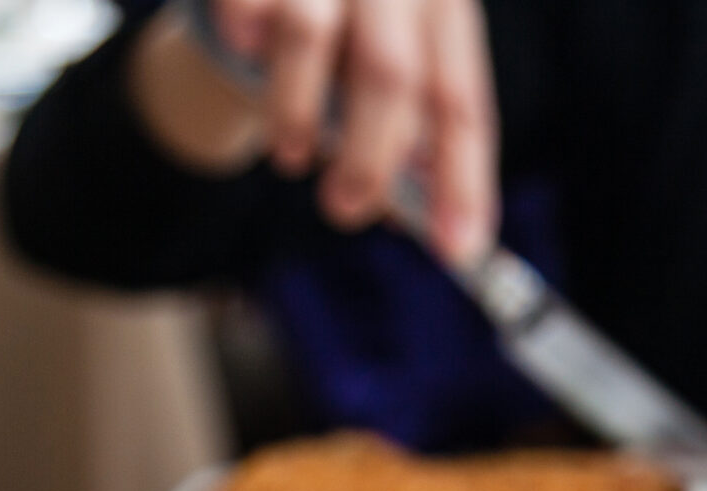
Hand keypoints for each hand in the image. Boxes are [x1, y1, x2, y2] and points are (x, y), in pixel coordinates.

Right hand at [201, 0, 496, 260]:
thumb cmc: (345, 29)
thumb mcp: (386, 65)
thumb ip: (403, 133)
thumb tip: (403, 216)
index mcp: (443, 7)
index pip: (461, 104)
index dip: (461, 182)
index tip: (456, 250)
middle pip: (389, 76)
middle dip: (366, 161)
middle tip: (343, 210)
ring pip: (308, 37)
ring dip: (294, 113)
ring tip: (289, 156)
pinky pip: (248, 5)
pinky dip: (245, 35)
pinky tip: (246, 49)